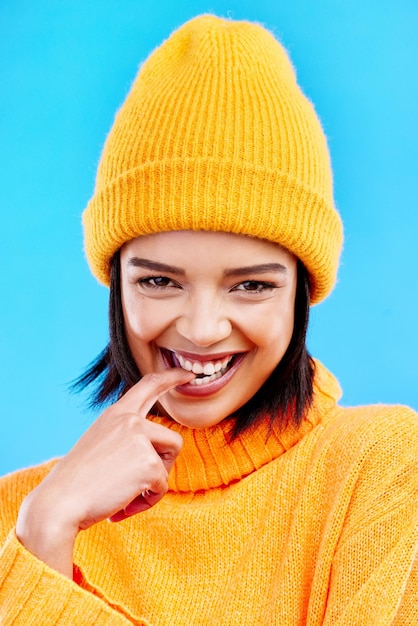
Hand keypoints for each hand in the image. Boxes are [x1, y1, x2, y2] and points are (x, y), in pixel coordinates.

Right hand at [16, 368, 193, 576]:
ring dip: (154, 484)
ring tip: (127, 496)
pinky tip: (123, 506)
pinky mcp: (149, 463)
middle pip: (173, 438)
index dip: (170, 378)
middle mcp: (129, 420)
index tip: (187, 374)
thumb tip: (150, 455)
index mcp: (115, 414)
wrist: (59, 504)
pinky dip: (147, 501)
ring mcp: (140, 438)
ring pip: (168, 464)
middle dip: (164, 464)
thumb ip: (124, 440)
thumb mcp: (98, 447)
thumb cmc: (76, 483)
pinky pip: (162, 487)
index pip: (148, 386)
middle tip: (148, 481)